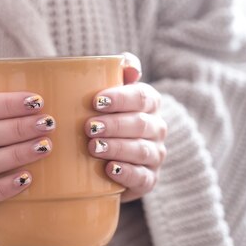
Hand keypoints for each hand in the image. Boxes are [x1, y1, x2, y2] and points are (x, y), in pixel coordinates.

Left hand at [85, 53, 166, 201]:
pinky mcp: (148, 180)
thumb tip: (129, 65)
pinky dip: (126, 173)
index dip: (121, 98)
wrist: (100, 162)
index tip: (96, 101)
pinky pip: (143, 177)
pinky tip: (110, 169)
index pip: (142, 97)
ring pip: (142, 150)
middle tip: (89, 127)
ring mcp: (155, 156)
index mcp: (149, 103)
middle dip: (115, 125)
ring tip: (94, 147)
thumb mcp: (103, 96)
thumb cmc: (100, 119)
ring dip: (118, 148)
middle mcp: (156, 128)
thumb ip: (115, 73)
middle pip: (141, 124)